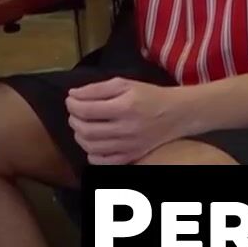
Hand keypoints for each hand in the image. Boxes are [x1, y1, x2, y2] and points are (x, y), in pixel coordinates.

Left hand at [64, 77, 188, 164]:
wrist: (177, 114)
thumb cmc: (148, 95)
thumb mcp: (124, 83)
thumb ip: (97, 88)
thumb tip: (73, 94)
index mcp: (124, 106)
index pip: (87, 110)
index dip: (72, 104)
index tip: (70, 99)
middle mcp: (126, 129)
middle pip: (86, 130)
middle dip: (73, 120)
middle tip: (74, 112)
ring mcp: (129, 146)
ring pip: (91, 147)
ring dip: (79, 136)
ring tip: (81, 126)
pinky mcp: (132, 157)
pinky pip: (104, 162)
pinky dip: (91, 154)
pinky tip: (92, 143)